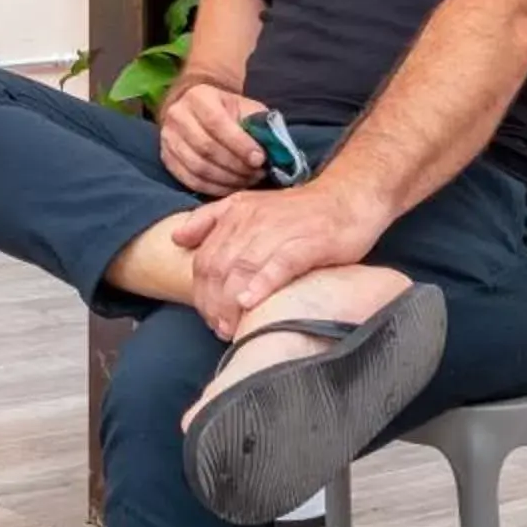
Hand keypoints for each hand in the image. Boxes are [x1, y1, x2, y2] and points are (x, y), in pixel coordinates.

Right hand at [159, 80, 273, 194]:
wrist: (198, 108)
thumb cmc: (228, 110)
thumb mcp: (246, 108)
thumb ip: (261, 125)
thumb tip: (277, 150)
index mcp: (199, 97)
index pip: (217, 123)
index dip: (240, 144)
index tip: (260, 159)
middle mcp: (178, 115)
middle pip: (206, 148)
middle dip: (236, 165)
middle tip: (257, 174)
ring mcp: (168, 138)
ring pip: (197, 167)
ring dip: (226, 179)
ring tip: (246, 181)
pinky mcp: (166, 157)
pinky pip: (189, 179)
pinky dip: (212, 188)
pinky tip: (230, 187)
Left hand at [174, 178, 384, 336]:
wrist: (349, 198)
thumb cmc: (298, 213)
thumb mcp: (249, 207)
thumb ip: (211, 220)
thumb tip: (177, 239)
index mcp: (236, 213)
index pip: (204, 259)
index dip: (201, 293)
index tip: (208, 316)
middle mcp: (253, 220)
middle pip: (218, 267)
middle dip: (213, 303)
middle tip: (220, 329)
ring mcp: (281, 230)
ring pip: (243, 268)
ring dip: (231, 302)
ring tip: (233, 327)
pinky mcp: (310, 242)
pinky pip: (280, 264)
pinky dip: (262, 284)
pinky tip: (251, 303)